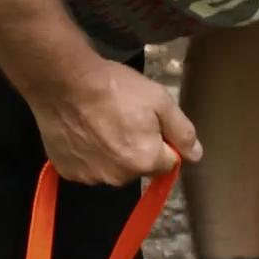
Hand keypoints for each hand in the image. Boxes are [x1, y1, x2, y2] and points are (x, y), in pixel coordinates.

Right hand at [26, 57, 202, 184]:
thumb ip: (182, 131)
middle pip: (139, 166)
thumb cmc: (115, 87)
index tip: (148, 120)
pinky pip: (88, 167)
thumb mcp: (159, 100)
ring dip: (112, 152)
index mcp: (145, 161)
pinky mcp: (68, 171)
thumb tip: (196, 156)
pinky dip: (88, 154)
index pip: (169, 161)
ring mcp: (90, 176)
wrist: (62, 81)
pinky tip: (83, 131)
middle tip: (123, 117)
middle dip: (137, 147)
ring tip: (100, 122)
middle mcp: (119, 177)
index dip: (163, 140)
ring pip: (113, 168)